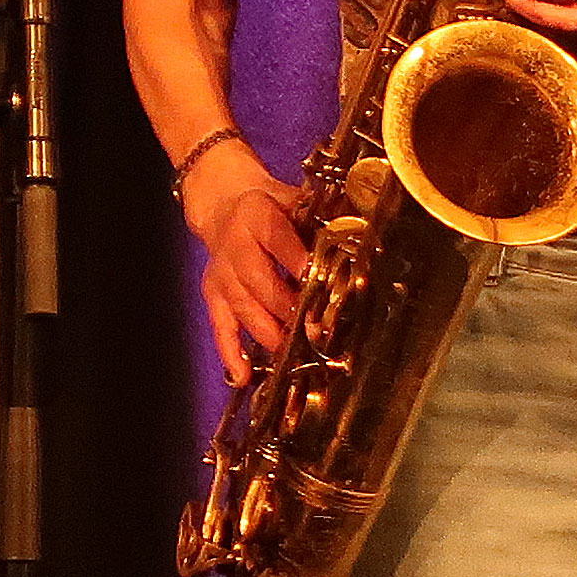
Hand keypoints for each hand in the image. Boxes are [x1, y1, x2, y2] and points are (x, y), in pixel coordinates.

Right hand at [184, 150, 309, 380]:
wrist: (224, 203)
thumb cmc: (272, 206)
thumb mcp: (296, 200)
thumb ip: (323, 218)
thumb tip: (363, 235)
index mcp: (256, 216)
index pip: (276, 239)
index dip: (295, 259)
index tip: (316, 278)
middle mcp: (234, 247)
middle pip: (258, 281)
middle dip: (287, 307)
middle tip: (315, 329)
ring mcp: (221, 274)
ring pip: (242, 308)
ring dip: (268, 333)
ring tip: (293, 354)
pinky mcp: (213, 295)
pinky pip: (220, 326)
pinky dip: (230, 353)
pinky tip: (243, 376)